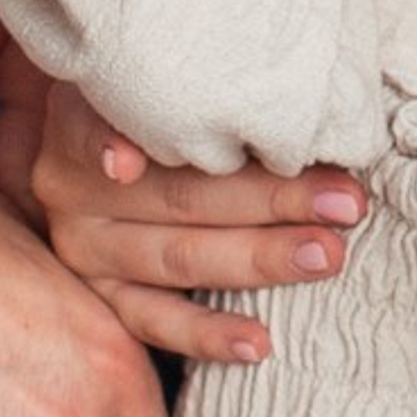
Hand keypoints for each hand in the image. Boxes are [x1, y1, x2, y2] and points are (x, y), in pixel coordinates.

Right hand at [30, 79, 367, 363]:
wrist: (101, 149)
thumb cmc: (160, 99)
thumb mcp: (159, 74)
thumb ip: (197, 80)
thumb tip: (284, 95)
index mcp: (78, 120)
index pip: (117, 127)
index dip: (142, 137)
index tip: (165, 153)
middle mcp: (71, 188)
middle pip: (179, 195)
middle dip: (273, 198)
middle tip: (346, 201)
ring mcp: (85, 249)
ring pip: (179, 259)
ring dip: (260, 260)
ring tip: (326, 255)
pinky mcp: (104, 298)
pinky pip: (158, 322)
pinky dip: (209, 334)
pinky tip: (260, 343)